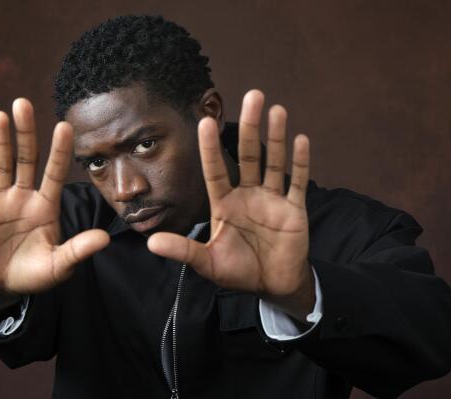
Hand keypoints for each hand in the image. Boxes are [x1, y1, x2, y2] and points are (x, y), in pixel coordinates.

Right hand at [0, 99, 108, 308]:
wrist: (3, 286)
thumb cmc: (36, 274)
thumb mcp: (60, 265)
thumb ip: (79, 249)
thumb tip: (105, 239)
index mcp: (47, 206)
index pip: (55, 172)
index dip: (60, 151)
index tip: (65, 126)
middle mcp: (25, 196)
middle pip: (27, 158)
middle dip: (26, 133)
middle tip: (24, 103)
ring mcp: (0, 199)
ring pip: (1, 164)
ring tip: (0, 116)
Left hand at [148, 90, 313, 320]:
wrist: (273, 285)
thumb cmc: (239, 272)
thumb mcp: (208, 263)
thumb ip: (184, 251)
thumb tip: (150, 243)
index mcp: (225, 204)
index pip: (215, 170)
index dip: (210, 148)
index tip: (205, 121)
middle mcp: (248, 195)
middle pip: (249, 155)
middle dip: (250, 127)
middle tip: (252, 95)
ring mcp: (272, 199)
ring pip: (273, 162)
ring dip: (276, 137)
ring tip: (277, 110)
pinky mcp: (294, 209)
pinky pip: (298, 182)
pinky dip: (300, 163)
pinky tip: (300, 140)